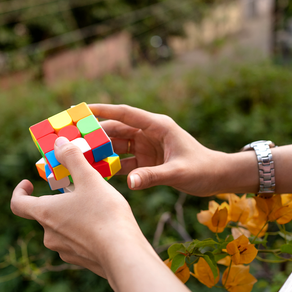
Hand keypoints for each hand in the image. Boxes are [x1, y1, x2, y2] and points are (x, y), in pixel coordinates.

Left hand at [10, 136, 150, 277]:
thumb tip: (59, 142)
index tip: (29, 182)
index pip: (17, 204)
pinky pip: (76, 241)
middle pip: (45, 213)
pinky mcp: (80, 260)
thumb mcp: (89, 179)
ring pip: (62, 227)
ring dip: (71, 215)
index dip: (19, 191)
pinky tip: (103, 225)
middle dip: (58, 199)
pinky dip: (83, 231)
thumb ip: (72, 158)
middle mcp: (49, 234)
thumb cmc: (104, 214)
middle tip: (77, 188)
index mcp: (45, 213)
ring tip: (94, 205)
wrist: (123, 254)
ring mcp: (64, 250)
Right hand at [90, 104, 231, 196]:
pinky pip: (123, 162)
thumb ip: (153, 176)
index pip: (125, 113)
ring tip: (79, 156)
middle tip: (73, 138)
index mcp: (157, 126)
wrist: (218, 178)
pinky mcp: (146, 162)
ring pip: (117, 146)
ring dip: (100, 151)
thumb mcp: (179, 172)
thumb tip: (129, 182)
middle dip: (95, 134)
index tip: (82, 108)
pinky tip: (95, 172)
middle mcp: (149, 134)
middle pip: (116, 130)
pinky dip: (110, 166)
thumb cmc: (203, 168)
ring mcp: (146, 148)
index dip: (103, 110)